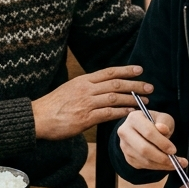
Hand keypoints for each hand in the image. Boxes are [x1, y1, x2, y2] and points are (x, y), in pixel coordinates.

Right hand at [31, 65, 151, 141]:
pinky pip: (108, 113)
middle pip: (116, 84)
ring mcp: (86, 103)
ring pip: (115, 98)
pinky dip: (121, 112)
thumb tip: (101, 89)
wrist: (38, 117)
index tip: (139, 69)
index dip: (126, 70)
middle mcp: (86, 89)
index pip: (108, 72)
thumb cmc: (53, 105)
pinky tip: (131, 113)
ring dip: (132, 99)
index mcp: (83, 81)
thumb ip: (86, 88)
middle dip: (135, 85)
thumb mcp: (70, 89)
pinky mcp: (85, 118)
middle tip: (149, 86)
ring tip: (145, 101)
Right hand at [116, 110, 184, 171]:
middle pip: (144, 149)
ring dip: (162, 165)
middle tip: (176, 161)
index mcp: (134, 118)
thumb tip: (163, 129)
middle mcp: (125, 132)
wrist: (144, 130)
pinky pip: (144, 166)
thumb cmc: (156, 122)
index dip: (162, 143)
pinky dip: (157, 167)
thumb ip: (164, 122)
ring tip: (175, 164)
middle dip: (162, 157)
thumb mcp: (163, 118)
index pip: (148, 132)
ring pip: (144, 160)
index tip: (174, 150)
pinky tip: (166, 164)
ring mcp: (124, 146)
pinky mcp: (128, 157)